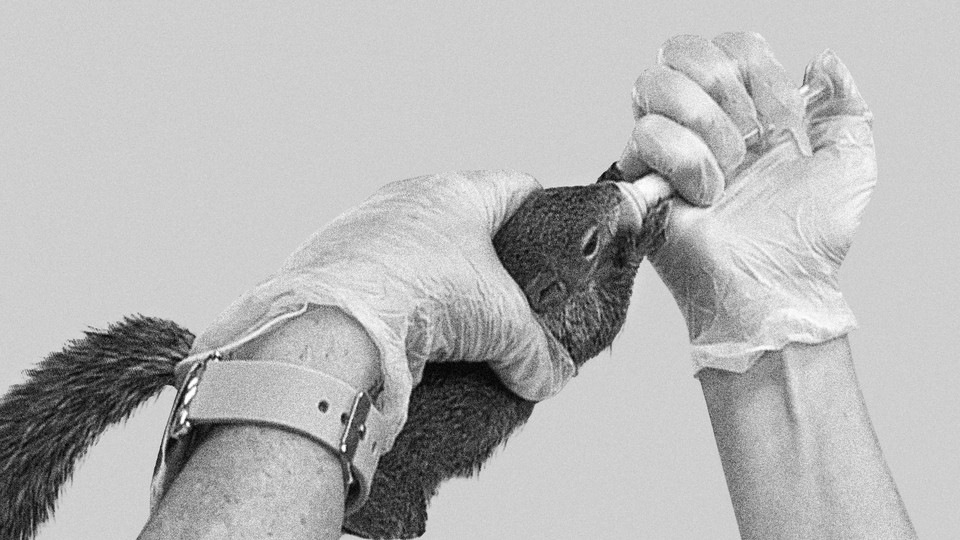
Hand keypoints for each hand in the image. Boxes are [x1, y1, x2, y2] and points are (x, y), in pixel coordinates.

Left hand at [189, 171, 574, 448]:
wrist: (338, 321)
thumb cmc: (426, 296)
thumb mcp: (502, 326)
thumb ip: (535, 351)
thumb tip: (547, 377)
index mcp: (456, 192)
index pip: (516, 189)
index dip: (542, 216)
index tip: (552, 248)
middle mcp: (406, 200)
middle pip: (463, 224)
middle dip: (486, 265)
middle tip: (506, 304)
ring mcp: (362, 230)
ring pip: (415, 254)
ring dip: (436, 288)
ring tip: (453, 332)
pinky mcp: (329, 264)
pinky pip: (376, 281)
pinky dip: (395, 306)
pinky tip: (405, 338)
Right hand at [621, 32, 874, 372]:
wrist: (776, 287)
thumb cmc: (807, 242)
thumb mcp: (849, 167)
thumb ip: (846, 107)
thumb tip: (822, 60)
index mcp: (744, 112)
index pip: (731, 45)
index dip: (757, 69)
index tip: (781, 120)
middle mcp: (699, 123)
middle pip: (681, 49)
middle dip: (725, 88)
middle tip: (748, 142)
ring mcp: (664, 150)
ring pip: (655, 84)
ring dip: (706, 128)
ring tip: (726, 175)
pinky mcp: (639, 179)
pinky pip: (644, 134)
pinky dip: (687, 164)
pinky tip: (704, 197)